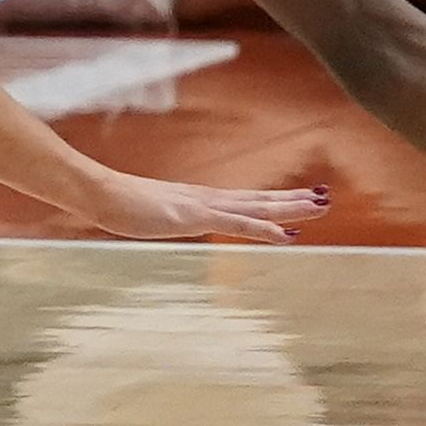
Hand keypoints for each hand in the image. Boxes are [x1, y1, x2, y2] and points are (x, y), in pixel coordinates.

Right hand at [88, 173, 328, 243]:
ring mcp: (203, 206)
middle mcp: (208, 199)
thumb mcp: (149, 214)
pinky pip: (236, 223)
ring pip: (255, 206)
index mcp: (199, 200)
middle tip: (325, 198)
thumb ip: (164, 216)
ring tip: (319, 206)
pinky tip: (284, 232)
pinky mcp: (195, 216)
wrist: (100, 193)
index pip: (245, 201)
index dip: (273, 201)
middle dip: (292, 200)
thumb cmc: (118, 204)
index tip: (298, 200)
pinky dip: (262, 227)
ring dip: (288, 207)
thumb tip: (168, 220)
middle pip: (258, 199)